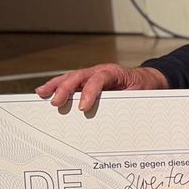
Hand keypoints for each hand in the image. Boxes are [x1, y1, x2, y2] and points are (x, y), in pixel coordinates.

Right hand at [35, 65, 168, 111]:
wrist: (146, 80)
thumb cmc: (142, 87)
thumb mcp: (139, 95)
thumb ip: (127, 102)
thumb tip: (118, 117)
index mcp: (114, 73)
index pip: (99, 79)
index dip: (89, 91)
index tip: (83, 107)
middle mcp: (100, 71)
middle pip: (80, 76)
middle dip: (66, 89)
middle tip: (56, 102)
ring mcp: (92, 74)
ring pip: (71, 77)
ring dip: (56, 85)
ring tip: (42, 93)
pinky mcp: (88, 80)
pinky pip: (71, 82)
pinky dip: (58, 87)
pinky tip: (46, 92)